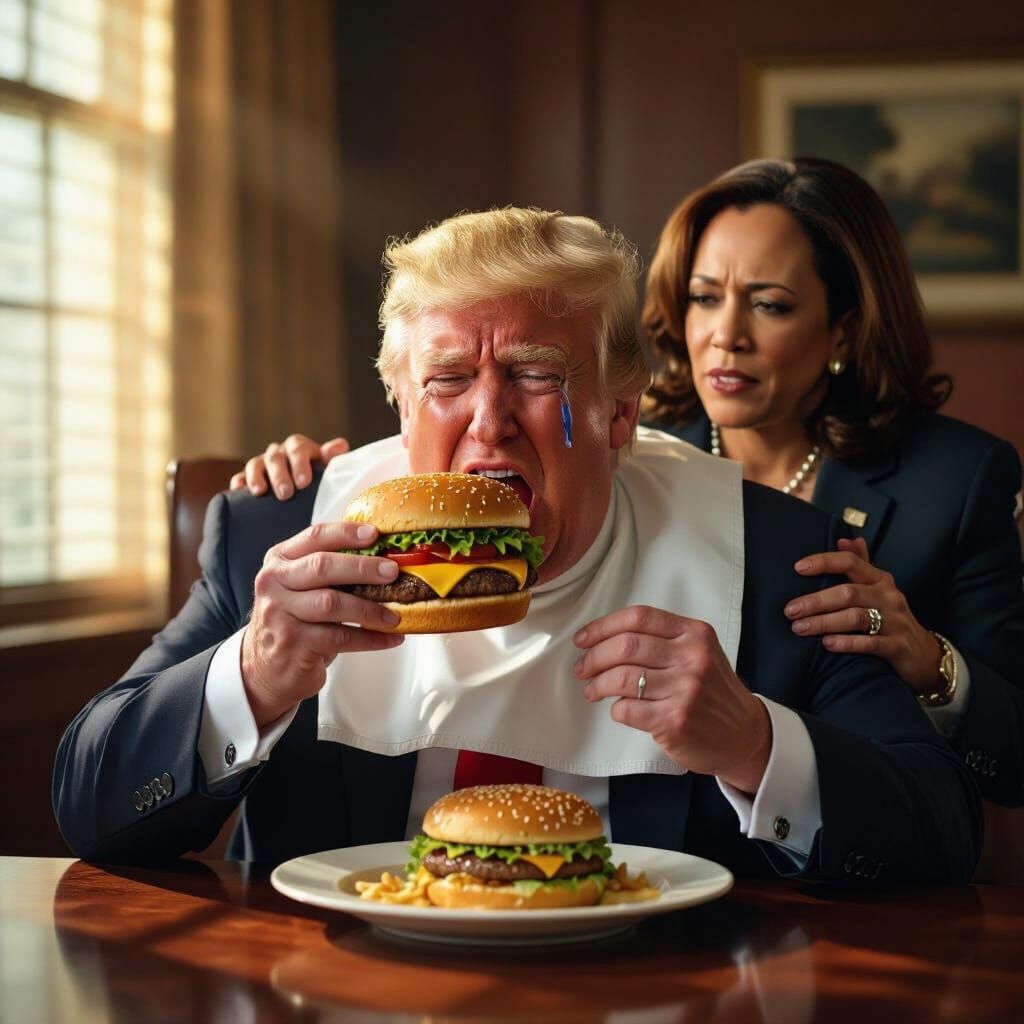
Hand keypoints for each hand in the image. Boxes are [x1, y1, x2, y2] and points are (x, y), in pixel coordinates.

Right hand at [229, 434, 349, 497]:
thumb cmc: (318, 483)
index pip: (298, 447)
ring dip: (256, 476)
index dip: (300, 463)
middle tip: (286, 494)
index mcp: (300, 449)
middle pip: (275, 457)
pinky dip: (238, 483)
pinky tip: (238, 491)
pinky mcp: (247, 478)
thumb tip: (340, 445)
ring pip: (255, 464)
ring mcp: (262, 465)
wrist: (301, 496)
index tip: (304, 483)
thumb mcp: (327, 471)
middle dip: (280, 475)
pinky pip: (239, 477)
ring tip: (259, 492)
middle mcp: (280, 454)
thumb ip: (332, 459)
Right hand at [242, 521, 403, 725]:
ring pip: (332, 604)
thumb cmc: (295, 620)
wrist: (267, 667)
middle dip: (363, 567)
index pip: (314, 537)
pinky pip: (340, 638)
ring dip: (370, 609)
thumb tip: (381, 556)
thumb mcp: (300, 587)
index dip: (346, 533)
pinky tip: (389, 638)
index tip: (374, 534)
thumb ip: (328, 568)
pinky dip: (370, 639)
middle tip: (392, 571)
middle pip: (322, 567)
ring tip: (395, 615)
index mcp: (280, 560)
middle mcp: (274, 583)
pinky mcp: (292, 643)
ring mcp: (279, 614)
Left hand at [572, 606, 771, 793]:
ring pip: (621, 678)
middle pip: (625, 646)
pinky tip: (619, 710)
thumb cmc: (712, 691)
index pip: (639, 617)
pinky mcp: (675, 720)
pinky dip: (615, 709)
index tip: (583, 639)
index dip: (603, 626)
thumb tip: (604, 638)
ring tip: (593, 690)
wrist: (744, 735)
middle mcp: (692, 657)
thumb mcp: (699, 652)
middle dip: (594, 657)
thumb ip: (662, 639)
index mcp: (695, 633)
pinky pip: (627, 709)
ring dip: (598, 685)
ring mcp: (685, 690)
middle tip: (583, 669)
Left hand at [787, 537, 940, 692]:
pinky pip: (871, 643)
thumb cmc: (891, 618)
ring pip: (856, 617)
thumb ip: (862, 564)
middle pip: (848, 592)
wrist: (924, 654)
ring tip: (799, 628)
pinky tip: (827, 644)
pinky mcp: (898, 646)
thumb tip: (845, 538)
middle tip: (789, 610)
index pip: (850, 562)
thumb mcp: (878, 589)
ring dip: (824, 622)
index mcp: (879, 579)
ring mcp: (895, 621)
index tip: (797, 568)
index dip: (824, 562)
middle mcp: (888, 596)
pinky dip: (847, 643)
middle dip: (816, 601)